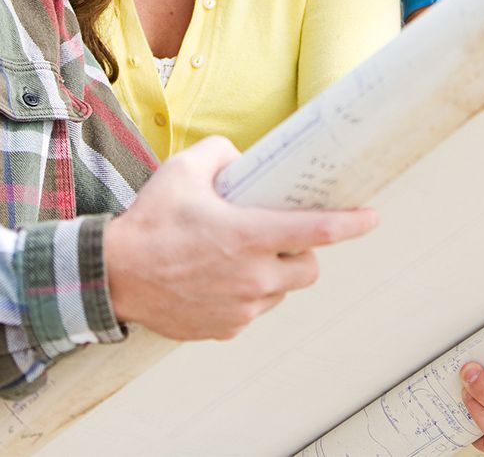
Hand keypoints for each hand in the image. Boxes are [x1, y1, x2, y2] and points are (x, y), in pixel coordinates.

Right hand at [102, 136, 376, 340]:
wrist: (111, 277)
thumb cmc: (149, 223)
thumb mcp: (183, 170)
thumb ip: (222, 154)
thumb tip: (242, 159)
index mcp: (248, 236)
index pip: (317, 232)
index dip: (352, 224)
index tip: (371, 217)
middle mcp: (252, 277)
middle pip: (309, 269)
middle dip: (303, 253)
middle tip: (277, 236)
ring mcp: (241, 308)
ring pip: (281, 291)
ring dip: (272, 275)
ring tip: (236, 257)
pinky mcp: (226, 329)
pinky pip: (252, 310)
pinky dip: (246, 295)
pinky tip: (216, 279)